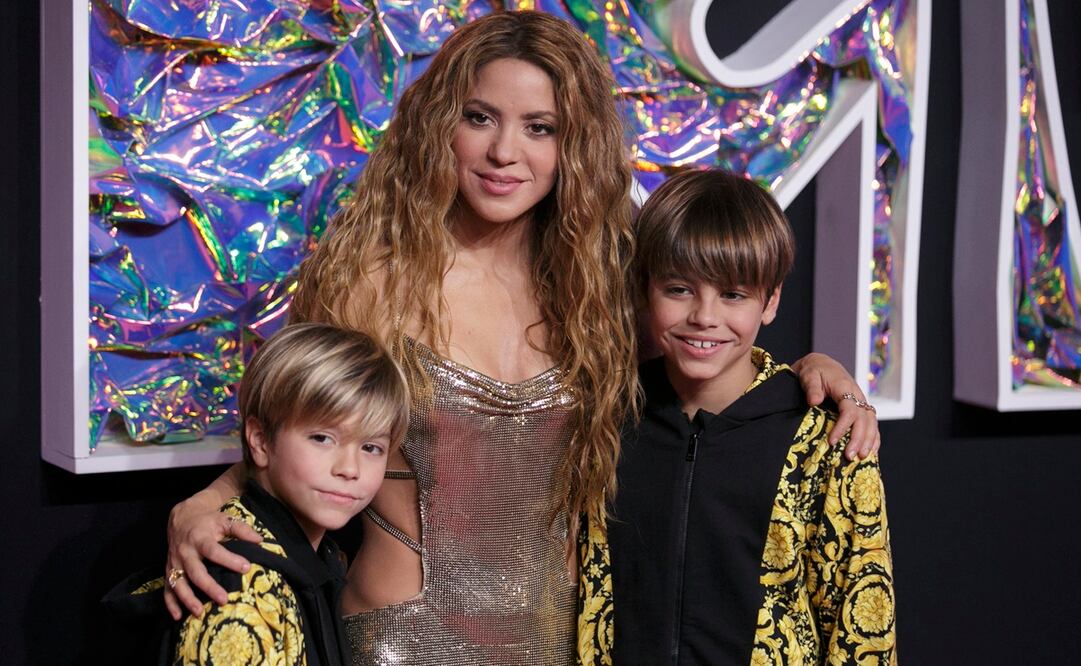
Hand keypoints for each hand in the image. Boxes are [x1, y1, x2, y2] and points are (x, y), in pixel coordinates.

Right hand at [163, 499, 261, 619]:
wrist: (181, 518)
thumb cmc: (207, 521)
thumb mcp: (224, 519)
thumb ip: (241, 529)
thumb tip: (260, 540)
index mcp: (199, 538)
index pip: (214, 551)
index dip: (229, 559)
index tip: (246, 568)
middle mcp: (185, 552)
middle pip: (196, 572)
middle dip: (209, 587)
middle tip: (224, 600)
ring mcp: (174, 563)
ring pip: (178, 584)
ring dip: (188, 599)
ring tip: (199, 612)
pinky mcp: (169, 571)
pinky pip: (167, 589)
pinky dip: (170, 604)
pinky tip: (178, 616)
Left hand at [791, 352, 880, 459]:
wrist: (822, 364)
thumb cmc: (814, 371)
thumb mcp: (809, 375)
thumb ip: (812, 388)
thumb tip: (814, 401)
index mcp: (845, 387)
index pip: (849, 410)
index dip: (843, 427)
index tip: (832, 441)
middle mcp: (857, 395)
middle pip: (864, 420)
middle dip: (858, 439)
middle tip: (849, 456)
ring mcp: (861, 402)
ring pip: (871, 423)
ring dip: (868, 441)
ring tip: (862, 458)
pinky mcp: (861, 408)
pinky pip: (872, 424)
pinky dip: (873, 438)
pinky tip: (871, 452)